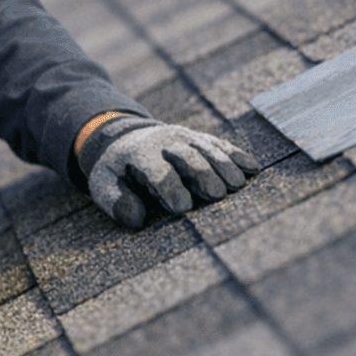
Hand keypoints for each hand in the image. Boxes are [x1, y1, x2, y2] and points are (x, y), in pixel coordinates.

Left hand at [78, 117, 258, 228]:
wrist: (124, 137)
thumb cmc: (116, 170)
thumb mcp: (103, 185)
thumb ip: (115, 202)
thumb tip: (136, 218)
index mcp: (139, 153)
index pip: (156, 170)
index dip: (168, 188)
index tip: (181, 208)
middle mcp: (165, 141)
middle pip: (187, 155)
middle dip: (201, 174)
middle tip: (216, 195)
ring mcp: (185, 137)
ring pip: (207, 149)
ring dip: (224, 166)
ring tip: (237, 185)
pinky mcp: (201, 139)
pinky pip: (220, 145)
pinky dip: (236, 155)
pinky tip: (252, 168)